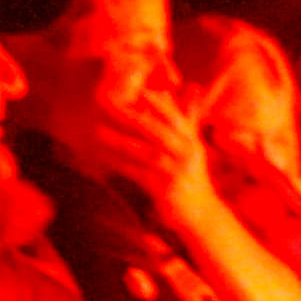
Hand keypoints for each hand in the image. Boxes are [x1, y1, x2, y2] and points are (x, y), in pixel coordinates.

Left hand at [103, 71, 217, 207]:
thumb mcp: (194, 144)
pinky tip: (104, 157)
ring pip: (145, 152)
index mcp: (191, 140)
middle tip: (109, 107)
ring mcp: (176, 171)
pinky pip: (138, 173)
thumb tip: (192, 86)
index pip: (175, 117)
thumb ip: (189, 117)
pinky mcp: (165, 189)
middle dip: (133, 117)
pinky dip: (120, 164)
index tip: (140, 91)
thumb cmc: (193, 176)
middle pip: (157, 131)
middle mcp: (186, 153)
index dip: (158, 103)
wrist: (201, 213)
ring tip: (98, 131)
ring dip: (120, 141)